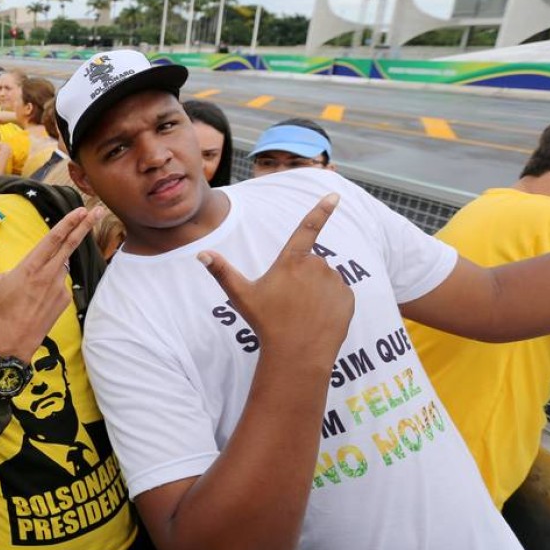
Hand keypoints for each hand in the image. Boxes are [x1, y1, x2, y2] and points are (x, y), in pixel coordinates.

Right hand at [0, 207, 97, 361]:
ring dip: (58, 261)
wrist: (15, 342)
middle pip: (70, 245)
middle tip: (98, 212)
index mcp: (31, 267)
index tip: (81, 211)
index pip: (54, 239)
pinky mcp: (64, 299)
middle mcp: (48, 275)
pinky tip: (38, 295)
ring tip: (34, 281)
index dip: (69, 223)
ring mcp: (59, 288)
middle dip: (85, 227)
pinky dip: (53, 281)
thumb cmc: (0, 311)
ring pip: (62, 265)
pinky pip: (61, 282)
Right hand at [198, 193, 352, 359]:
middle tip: (287, 302)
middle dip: (301, 278)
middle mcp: (317, 265)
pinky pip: (339, 295)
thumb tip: (201, 254)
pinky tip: (317, 319)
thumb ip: (222, 271)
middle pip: (310, 264)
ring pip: (325, 280)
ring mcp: (335, 281)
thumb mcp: (241, 295)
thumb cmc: (266, 323)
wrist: (298, 353)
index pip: (308, 228)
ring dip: (315, 291)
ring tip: (302, 313)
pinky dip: (330, 304)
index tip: (334, 196)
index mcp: (292, 260)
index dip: (321, 210)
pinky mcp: (348, 298)